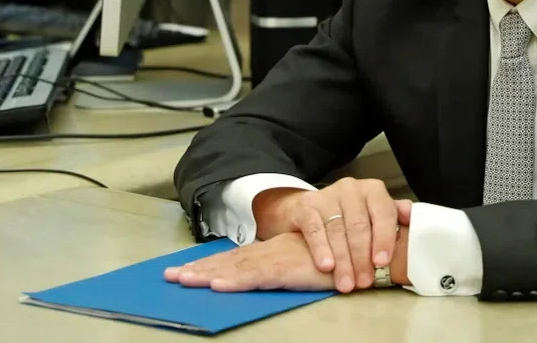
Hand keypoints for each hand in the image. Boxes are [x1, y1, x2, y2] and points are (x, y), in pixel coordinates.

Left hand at [164, 232, 334, 291]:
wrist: (367, 251)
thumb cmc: (343, 262)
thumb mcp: (309, 268)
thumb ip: (289, 271)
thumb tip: (269, 280)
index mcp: (275, 253)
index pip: (237, 259)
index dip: (211, 264)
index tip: (187, 270)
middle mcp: (273, 252)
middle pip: (229, 260)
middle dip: (199, 268)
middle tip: (169, 276)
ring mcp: (279, 259)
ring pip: (235, 267)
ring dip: (207, 273)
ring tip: (182, 280)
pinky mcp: (288, 268)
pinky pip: (255, 276)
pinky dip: (234, 280)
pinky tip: (216, 285)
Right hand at [254, 178, 411, 292]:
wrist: (309, 211)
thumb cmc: (350, 217)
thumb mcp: (373, 215)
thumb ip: (393, 217)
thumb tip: (411, 216)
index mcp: (373, 190)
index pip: (383, 213)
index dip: (384, 238)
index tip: (382, 262)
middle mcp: (351, 188)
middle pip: (359, 225)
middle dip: (362, 257)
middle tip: (364, 282)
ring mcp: (327, 195)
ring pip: (337, 230)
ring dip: (343, 261)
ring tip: (347, 284)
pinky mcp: (306, 205)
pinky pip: (315, 229)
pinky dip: (321, 249)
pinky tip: (326, 266)